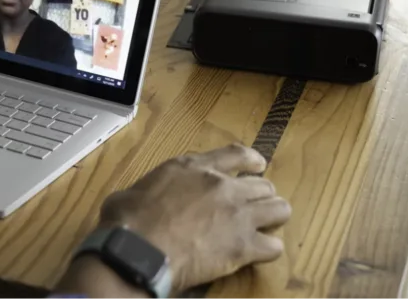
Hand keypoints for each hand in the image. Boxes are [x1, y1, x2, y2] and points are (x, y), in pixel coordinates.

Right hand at [97, 144, 290, 290]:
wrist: (138, 248)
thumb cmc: (128, 218)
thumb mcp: (138, 188)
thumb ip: (155, 188)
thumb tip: (145, 199)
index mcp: (194, 167)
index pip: (236, 154)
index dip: (252, 160)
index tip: (258, 166)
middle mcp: (221, 185)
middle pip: (263, 184)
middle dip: (260, 195)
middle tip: (252, 207)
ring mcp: (237, 215)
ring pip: (279, 209)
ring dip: (272, 218)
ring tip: (263, 228)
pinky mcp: (243, 246)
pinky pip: (274, 246)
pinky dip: (268, 249)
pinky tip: (257, 253)